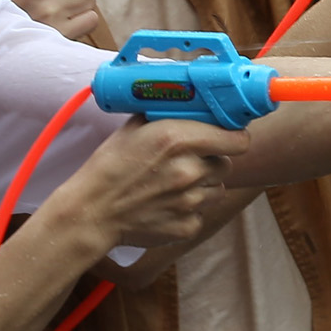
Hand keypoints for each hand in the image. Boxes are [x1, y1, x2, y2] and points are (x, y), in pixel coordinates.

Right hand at [47, 117, 248, 250]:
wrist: (92, 212)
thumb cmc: (109, 166)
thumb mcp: (134, 128)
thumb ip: (166, 116)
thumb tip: (188, 104)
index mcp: (179, 139)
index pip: (238, 139)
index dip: (234, 138)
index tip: (227, 138)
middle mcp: (190, 170)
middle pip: (226, 164)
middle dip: (212, 160)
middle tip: (189, 161)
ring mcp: (190, 202)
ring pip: (217, 190)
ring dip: (203, 185)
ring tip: (174, 184)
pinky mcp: (187, 227)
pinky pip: (201, 213)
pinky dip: (189, 209)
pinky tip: (166, 204)